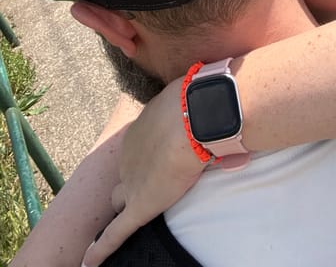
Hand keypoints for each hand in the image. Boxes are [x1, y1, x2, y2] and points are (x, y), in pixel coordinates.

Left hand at [81, 78, 205, 266]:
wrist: (194, 116)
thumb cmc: (198, 104)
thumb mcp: (193, 103)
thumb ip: (200, 117)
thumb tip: (225, 123)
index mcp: (141, 132)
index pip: (139, 148)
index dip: (149, 155)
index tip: (161, 156)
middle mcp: (130, 155)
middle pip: (125, 172)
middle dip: (133, 177)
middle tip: (151, 180)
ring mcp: (132, 181)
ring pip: (120, 198)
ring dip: (125, 203)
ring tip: (127, 216)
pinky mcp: (139, 206)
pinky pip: (116, 232)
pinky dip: (102, 248)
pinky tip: (90, 262)